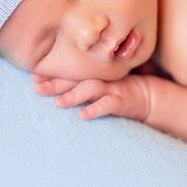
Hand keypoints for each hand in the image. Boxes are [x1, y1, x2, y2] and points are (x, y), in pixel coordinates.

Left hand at [33, 74, 150, 121]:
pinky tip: (84, 115)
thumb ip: (84, 83)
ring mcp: (113, 88)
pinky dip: (97, 109)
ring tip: (57, 103)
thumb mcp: (103, 85)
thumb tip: (57, 88)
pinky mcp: (124, 100)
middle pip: (76, 78)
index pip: (71, 71)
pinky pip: (109, 104)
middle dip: (55, 83)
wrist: (152, 98)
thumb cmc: (124, 91)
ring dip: (73, 95)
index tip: (33, 76)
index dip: (52, 74)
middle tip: (36, 87)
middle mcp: (102, 79)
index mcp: (95, 74)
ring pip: (91, 88)